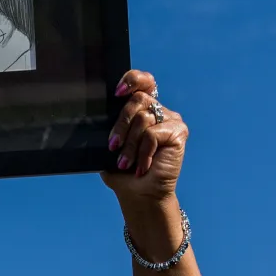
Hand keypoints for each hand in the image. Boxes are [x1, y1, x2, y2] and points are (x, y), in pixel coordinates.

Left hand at [100, 70, 187, 202]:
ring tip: (126, 163)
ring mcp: (171, 120)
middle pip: (138, 99)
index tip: (117, 93)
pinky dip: (143, 152)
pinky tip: (143, 166)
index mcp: (143, 109)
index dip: (132, 80)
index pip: (143, 81)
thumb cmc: (123, 171)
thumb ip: (111, 124)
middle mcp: (158, 111)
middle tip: (113, 146)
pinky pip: (153, 133)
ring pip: (144, 118)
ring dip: (130, 144)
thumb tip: (96, 113)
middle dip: (121, 124)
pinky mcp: (178, 133)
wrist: (139, 194)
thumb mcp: (112, 143)